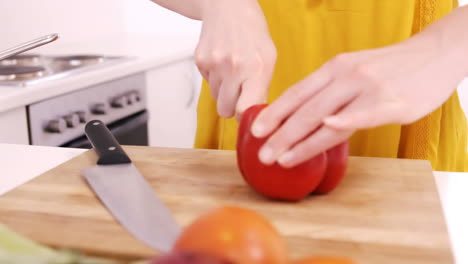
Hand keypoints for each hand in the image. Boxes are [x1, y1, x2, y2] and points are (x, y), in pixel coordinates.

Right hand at [195, 0, 275, 117]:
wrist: (228, 7)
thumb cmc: (252, 34)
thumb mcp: (269, 59)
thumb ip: (262, 89)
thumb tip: (256, 118)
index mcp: (257, 69)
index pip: (246, 110)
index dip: (246, 120)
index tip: (249, 120)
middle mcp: (234, 67)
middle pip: (226, 111)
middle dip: (232, 106)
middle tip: (240, 92)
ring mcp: (214, 64)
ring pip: (216, 98)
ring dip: (224, 90)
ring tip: (232, 71)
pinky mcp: (200, 61)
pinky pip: (207, 84)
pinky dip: (215, 78)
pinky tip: (222, 62)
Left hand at [250, 35, 465, 167]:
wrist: (433, 55)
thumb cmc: (389, 69)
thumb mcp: (353, 71)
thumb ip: (330, 92)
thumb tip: (304, 116)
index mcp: (333, 69)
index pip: (296, 93)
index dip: (274, 113)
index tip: (254, 130)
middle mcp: (345, 76)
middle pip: (304, 109)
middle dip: (280, 134)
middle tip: (262, 154)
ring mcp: (366, 88)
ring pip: (325, 117)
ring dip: (300, 141)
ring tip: (281, 158)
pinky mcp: (389, 102)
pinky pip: (363, 114)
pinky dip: (344, 121)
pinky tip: (328, 129)